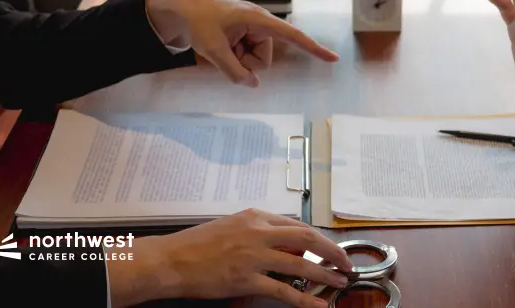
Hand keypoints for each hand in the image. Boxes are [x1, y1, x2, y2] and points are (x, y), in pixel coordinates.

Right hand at [108, 209, 352, 307]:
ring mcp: (253, 256)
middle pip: (307, 238)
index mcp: (254, 216)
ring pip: (301, 264)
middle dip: (331, 250)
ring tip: (340, 282)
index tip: (327, 249)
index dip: (316, 239)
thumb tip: (283, 246)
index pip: (295, 224)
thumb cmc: (195, 244)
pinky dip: (304, 300)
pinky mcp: (246, 280)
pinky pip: (283, 291)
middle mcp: (258, 232)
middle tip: (345, 262)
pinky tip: (317, 305)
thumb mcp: (231, 227)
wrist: (169, 260)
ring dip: (325, 274)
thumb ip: (257, 232)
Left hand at [146, 0, 339, 87]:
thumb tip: (254, 85)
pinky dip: (233, 57)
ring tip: (219, 46)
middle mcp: (260, 25)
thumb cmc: (197, 22)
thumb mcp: (213, 50)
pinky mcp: (244, 37)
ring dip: (237, 60)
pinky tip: (220, 45)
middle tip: (223, 50)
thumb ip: (234, 72)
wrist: (179, 9)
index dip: (314, 49)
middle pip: (264, 60)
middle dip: (246, 63)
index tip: (334, 59)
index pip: (292, 36)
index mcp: (259, 20)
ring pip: (255, 61)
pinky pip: (246, 58)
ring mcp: (252, 31)